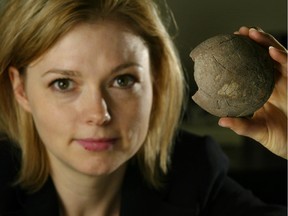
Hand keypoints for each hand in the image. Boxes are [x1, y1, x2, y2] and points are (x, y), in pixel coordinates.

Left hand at [218, 26, 286, 158]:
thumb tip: (221, 120)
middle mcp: (276, 83)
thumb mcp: (257, 131)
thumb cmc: (280, 139)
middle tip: (238, 33)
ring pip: (278, 56)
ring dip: (266, 43)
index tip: (228, 48)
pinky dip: (282, 57)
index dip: (243, 57)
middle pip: (265, 58)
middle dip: (253, 43)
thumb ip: (241, 125)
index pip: (253, 69)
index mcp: (264, 91)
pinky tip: (271, 51)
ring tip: (252, 33)